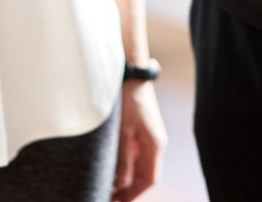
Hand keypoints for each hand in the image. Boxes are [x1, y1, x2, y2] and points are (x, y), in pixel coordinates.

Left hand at [112, 81, 166, 201]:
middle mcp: (155, 143)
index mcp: (155, 145)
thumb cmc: (126, 101)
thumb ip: (123, 161)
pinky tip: (110, 168)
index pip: (149, 180)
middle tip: (108, 197)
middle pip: (144, 175)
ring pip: (138, 166)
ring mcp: (148, 136)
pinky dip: (124, 165)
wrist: (130, 73)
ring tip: (106, 186)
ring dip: (125, 178)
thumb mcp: (122, 132)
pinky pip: (134, 154)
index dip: (133, 195)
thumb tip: (121, 186)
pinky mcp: (140, 130)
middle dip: (128, 190)